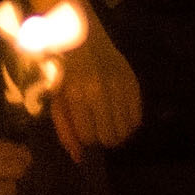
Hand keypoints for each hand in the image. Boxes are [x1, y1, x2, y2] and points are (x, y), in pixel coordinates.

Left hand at [49, 25, 142, 155]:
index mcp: (77, 95)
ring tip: (108, 122)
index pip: (90, 137)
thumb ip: (66, 130)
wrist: (81, 36)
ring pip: (127, 130)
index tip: (84, 129)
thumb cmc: (63, 71)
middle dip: (103, 137)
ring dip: (117, 131)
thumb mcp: (57, 100)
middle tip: (97, 127)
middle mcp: (101, 91)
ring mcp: (119, 86)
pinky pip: (137, 117)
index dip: (87, 138)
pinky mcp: (133, 82)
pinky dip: (129, 122)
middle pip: (111, 137)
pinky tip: (119, 115)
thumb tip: (79, 158)